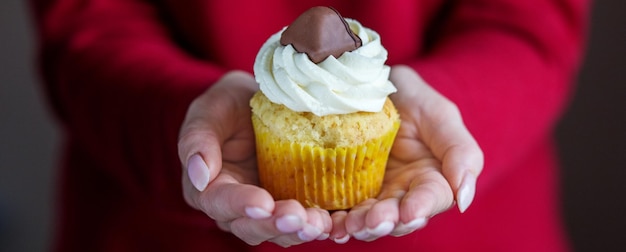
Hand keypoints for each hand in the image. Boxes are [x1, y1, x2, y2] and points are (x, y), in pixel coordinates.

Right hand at [178, 71, 330, 246]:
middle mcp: (236, 207)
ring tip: (320, 223)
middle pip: (251, 226)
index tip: (262, 202)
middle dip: (275, 224)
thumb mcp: (210, 111)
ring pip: (279, 231)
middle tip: (297, 216)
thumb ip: (197, 139)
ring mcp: (267, 209)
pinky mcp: (294, 203)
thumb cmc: (229, 105)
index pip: (220, 202)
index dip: (240, 205)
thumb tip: (199, 176)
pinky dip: (320, 225)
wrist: (260, 104)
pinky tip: (336, 223)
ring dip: (300, 230)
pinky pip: (305, 222)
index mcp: (209, 187)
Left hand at [330, 65, 483, 241]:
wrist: (373, 84)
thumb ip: (461, 154)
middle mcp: (404, 193)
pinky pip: (342, 209)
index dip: (420, 208)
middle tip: (372, 222)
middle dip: (385, 222)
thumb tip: (464, 199)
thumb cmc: (415, 99)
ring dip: (359, 225)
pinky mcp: (347, 190)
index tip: (409, 212)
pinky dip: (336, 220)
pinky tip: (329, 226)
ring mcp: (374, 194)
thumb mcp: (441, 116)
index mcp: (433, 179)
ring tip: (348, 225)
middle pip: (397, 217)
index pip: (431, 199)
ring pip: (369, 218)